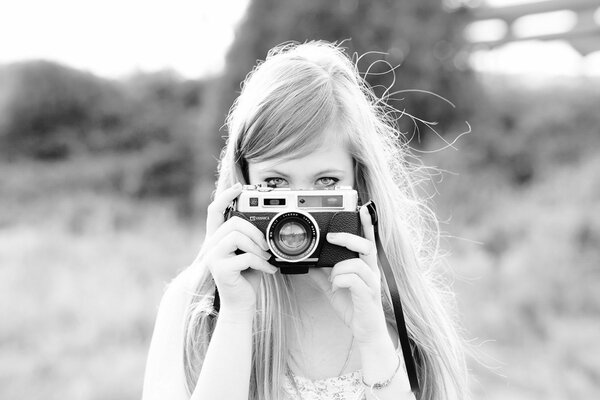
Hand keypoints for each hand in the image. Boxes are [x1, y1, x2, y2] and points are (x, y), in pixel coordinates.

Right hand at [192, 182, 276, 314]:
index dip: (225, 196)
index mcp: (219, 239)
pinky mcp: (221, 269)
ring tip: (267, 258)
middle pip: (234, 223)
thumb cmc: (247, 278)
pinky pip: (246, 257)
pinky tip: (269, 271)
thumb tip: (268, 226)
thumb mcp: (252, 254)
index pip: (215, 210)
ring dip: (258, 248)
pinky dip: (262, 264)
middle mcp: (212, 245)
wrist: (241, 305)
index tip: (240, 187)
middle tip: (267, 246)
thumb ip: (253, 239)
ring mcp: (214, 257)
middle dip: (255, 232)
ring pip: (237, 236)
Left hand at [308, 205, 388, 344]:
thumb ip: (323, 274)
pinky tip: (336, 288)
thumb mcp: (333, 288)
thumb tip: (308, 264)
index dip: (367, 224)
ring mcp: (372, 283)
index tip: (363, 209)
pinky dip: (340, 281)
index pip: (368, 240)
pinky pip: (354, 280)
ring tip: (332, 279)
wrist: (366, 332)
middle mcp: (372, 271)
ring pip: (358, 263)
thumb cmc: (353, 307)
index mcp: (365, 265)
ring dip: (339, 268)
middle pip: (367, 245)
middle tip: (331, 238)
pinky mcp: (368, 295)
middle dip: (349, 238)